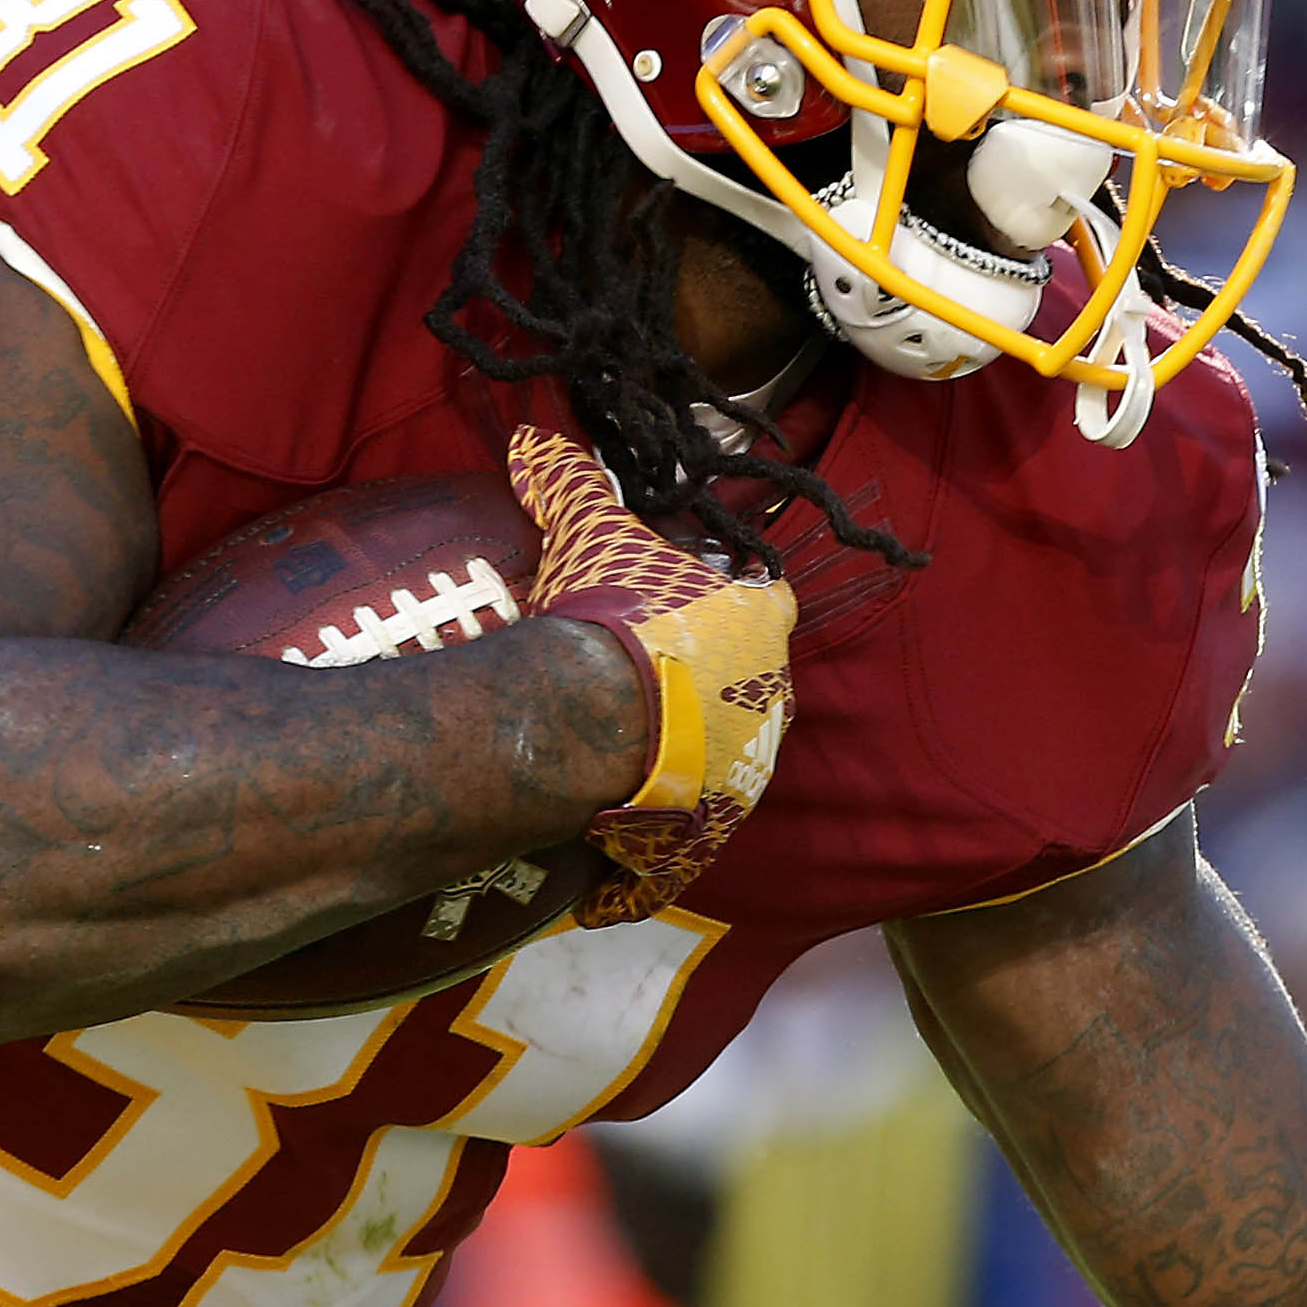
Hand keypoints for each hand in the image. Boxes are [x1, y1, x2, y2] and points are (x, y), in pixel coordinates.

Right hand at [509, 428, 793, 922]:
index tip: (710, 603)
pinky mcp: (706, 837)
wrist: (594, 720)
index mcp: (759, 630)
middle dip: (711, 687)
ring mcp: (743, 780)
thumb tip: (535, 442)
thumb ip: (572, 487)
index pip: (771, 603)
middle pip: (752, 689)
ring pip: (724, 770)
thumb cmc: (614, 619)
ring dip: (687, 765)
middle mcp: (769, 707)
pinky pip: (678, 851)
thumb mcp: (591, 534)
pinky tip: (608, 864)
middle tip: (650, 683)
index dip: (743, 600)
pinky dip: (647, 856)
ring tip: (627, 762)